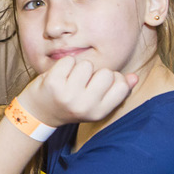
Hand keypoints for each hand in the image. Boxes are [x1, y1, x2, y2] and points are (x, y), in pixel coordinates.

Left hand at [20, 57, 137, 128]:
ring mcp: (68, 95)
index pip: (121, 85)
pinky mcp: (53, 84)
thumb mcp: (95, 103)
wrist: (38, 112)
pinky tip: (59, 76)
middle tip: (82, 83)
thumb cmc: (71, 104)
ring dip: (78, 68)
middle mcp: (85, 106)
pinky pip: (69, 60)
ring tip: (70, 80)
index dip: (112, 79)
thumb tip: (134, 77)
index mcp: (99, 112)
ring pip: (87, 65)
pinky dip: (64, 64)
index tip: (99, 85)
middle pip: (106, 72)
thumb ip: (117, 91)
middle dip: (95, 73)